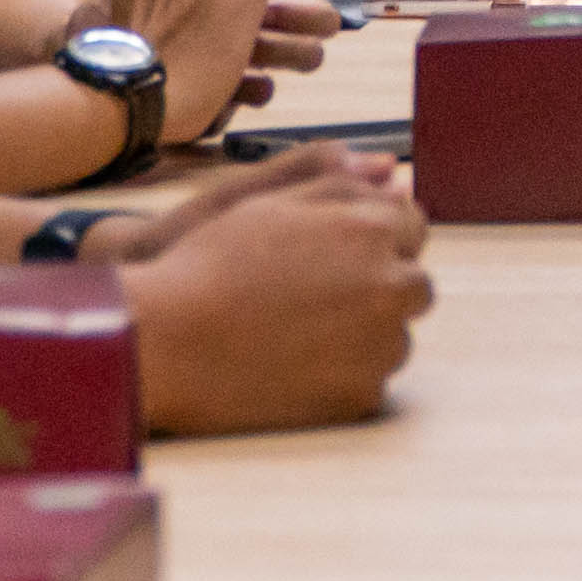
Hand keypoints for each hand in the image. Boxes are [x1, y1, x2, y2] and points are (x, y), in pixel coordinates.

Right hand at [104, 148, 432, 432]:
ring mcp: (381, 347)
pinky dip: (344, 375)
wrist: (167, 342)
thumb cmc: (212, 264)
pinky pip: (372, 380)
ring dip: (365, 332)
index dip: (370, 237)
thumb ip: (343, 185)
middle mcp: (390, 287)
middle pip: (414, 286)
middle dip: (379, 285)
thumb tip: (398, 183)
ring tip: (295, 331)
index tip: (332, 253)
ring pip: (396, 336)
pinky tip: (294, 365)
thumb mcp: (271, 202)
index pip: (413, 227)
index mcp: (372, 232)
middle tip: (313, 297)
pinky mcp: (362, 397)